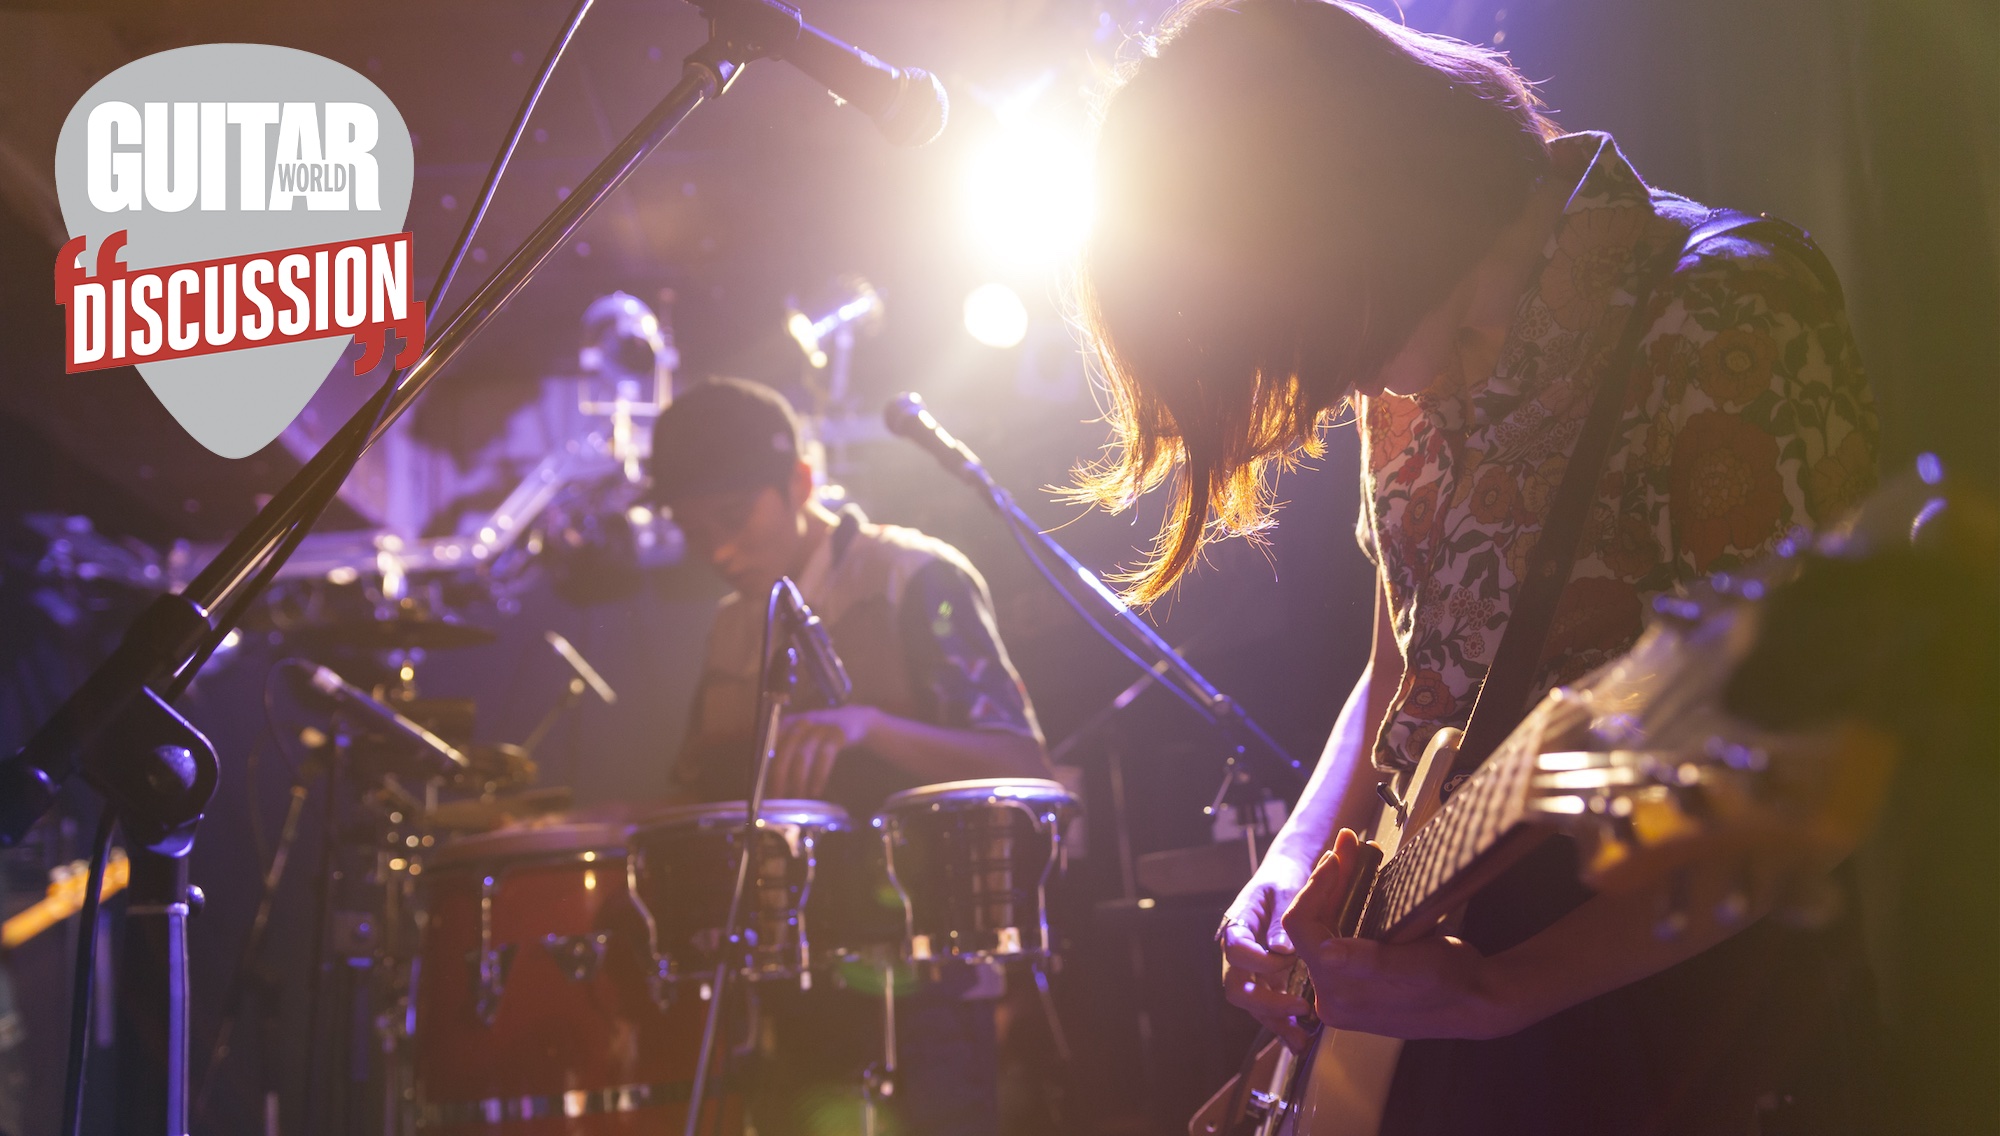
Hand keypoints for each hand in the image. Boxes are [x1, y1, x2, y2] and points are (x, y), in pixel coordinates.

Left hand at [769, 706, 877, 797]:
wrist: (852, 723)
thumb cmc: (819, 741)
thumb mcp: (799, 746)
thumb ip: (784, 762)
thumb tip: (768, 789)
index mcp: (785, 725)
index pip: (768, 744)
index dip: (764, 766)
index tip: (762, 788)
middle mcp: (800, 723)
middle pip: (784, 748)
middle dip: (779, 776)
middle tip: (777, 799)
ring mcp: (819, 726)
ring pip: (804, 752)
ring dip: (799, 779)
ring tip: (798, 798)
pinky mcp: (837, 733)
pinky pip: (826, 754)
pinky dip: (819, 774)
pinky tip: (816, 790)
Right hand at [1219, 851, 1316, 1050]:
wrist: (1285, 879)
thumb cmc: (1285, 880)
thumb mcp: (1286, 891)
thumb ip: (1282, 920)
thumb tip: (1281, 950)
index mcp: (1236, 925)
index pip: (1235, 950)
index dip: (1260, 960)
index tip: (1290, 957)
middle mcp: (1237, 951)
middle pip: (1236, 987)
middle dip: (1266, 1002)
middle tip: (1300, 1006)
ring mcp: (1249, 969)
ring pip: (1251, 1003)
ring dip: (1274, 1022)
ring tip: (1300, 1040)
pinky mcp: (1265, 979)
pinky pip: (1267, 1006)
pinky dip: (1282, 1022)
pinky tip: (1300, 1038)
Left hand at [1282, 828, 1515, 1040]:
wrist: (1480, 1001)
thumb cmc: (1455, 982)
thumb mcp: (1420, 966)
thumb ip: (1372, 961)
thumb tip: (1327, 954)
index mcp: (1340, 993)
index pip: (1301, 928)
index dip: (1315, 886)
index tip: (1337, 856)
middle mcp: (1331, 995)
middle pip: (1312, 923)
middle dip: (1328, 879)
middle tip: (1348, 842)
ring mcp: (1340, 988)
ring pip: (1323, 925)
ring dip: (1336, 887)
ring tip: (1352, 852)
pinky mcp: (1352, 980)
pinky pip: (1337, 934)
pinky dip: (1345, 903)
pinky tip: (1358, 878)